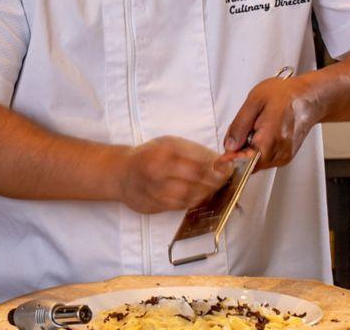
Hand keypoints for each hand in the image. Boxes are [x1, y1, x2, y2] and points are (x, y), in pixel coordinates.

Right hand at [117, 136, 232, 213]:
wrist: (121, 173)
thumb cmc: (149, 156)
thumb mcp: (168, 144)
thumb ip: (192, 151)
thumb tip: (219, 161)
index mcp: (164, 150)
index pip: (198, 159)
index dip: (217, 165)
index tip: (228, 167)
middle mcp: (158, 169)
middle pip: (196, 178)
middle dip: (215, 180)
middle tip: (224, 180)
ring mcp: (155, 189)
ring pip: (189, 195)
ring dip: (206, 192)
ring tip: (213, 188)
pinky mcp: (154, 204)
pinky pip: (180, 205)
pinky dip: (193, 201)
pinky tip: (198, 196)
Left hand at [223, 74, 322, 170]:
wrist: (309, 97)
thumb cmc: (284, 94)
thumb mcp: (254, 101)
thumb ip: (239, 125)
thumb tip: (229, 146)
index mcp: (270, 138)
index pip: (245, 161)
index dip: (232, 158)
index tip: (225, 151)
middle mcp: (280, 151)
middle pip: (249, 163)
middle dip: (240, 151)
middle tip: (243, 130)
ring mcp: (285, 156)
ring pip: (257, 163)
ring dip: (250, 151)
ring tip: (256, 128)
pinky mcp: (287, 156)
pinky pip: (266, 159)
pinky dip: (259, 150)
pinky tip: (263, 133)